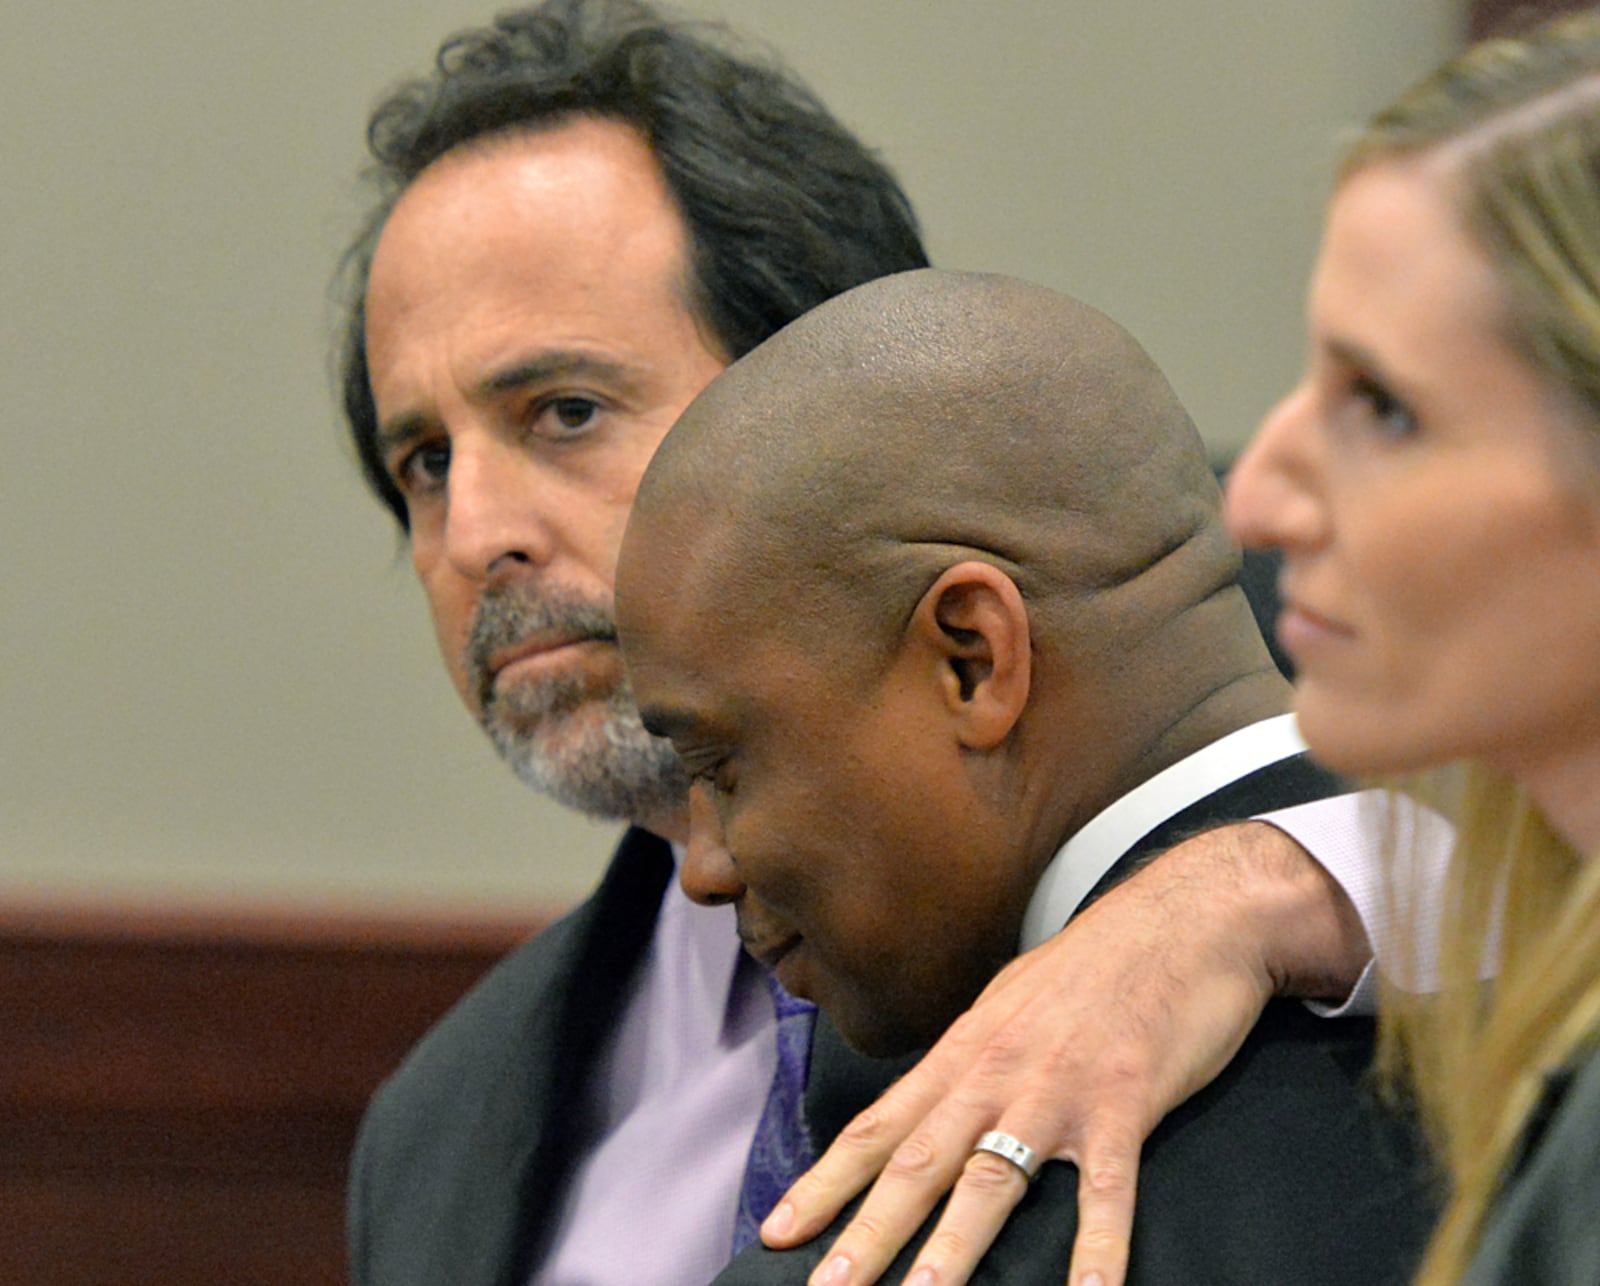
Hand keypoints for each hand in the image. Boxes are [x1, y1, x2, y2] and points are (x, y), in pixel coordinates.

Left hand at [759, 820, 1371, 1285]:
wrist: (1181, 916)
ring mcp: (1059, 1088)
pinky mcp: (1125, 1100)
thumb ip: (971, 1061)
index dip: (827, 1182)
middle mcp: (997, 1072)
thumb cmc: (1094, 967)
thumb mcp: (1011, 1005)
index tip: (779, 1230)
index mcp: (966, 1052)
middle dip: (867, 1232)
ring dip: (952, 1249)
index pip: (880, 1126)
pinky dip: (1097, 1246)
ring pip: (992, 1180)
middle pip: (919, 1164)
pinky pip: (1109, 1188)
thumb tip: (929, 1107)